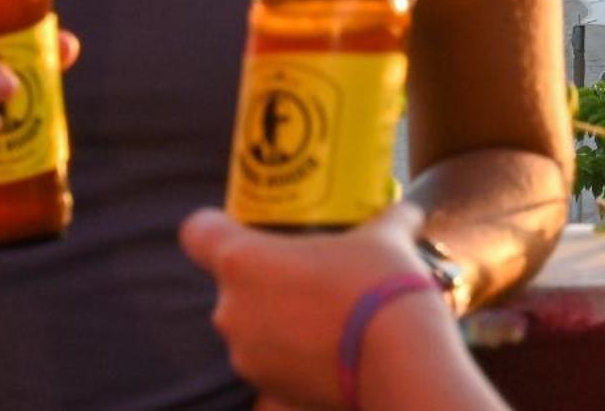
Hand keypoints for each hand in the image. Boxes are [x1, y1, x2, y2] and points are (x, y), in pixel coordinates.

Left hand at [181, 202, 456, 408]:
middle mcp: (231, 309)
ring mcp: (246, 355)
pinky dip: (295, 356)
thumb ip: (386, 220)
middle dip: (266, 280)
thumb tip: (406, 212)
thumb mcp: (385, 237)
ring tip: (330, 316)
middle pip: (233, 284)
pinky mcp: (268, 391)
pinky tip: (335, 349)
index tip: (246, 228)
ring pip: (253, 326)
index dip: (218, 226)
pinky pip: (273, 362)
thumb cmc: (381, 285)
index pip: (198, 232)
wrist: (400, 361)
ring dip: (280, 320)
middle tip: (311, 274)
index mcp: (242, 260)